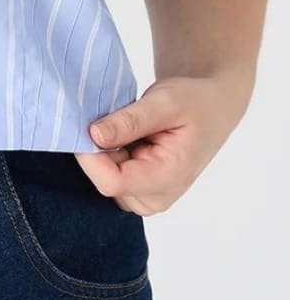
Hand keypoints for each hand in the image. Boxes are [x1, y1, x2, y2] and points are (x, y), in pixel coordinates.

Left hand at [81, 72, 252, 212]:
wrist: (211, 109)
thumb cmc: (194, 102)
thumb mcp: (164, 102)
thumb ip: (130, 121)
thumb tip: (94, 135)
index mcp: (168, 179)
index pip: (111, 181)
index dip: (91, 154)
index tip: (88, 124)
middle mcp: (155, 198)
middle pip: (104, 180)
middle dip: (99, 149)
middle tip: (115, 118)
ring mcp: (145, 198)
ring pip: (102, 178)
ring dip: (106, 150)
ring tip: (129, 127)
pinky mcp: (137, 191)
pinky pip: (108, 176)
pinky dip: (110, 154)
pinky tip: (128, 138)